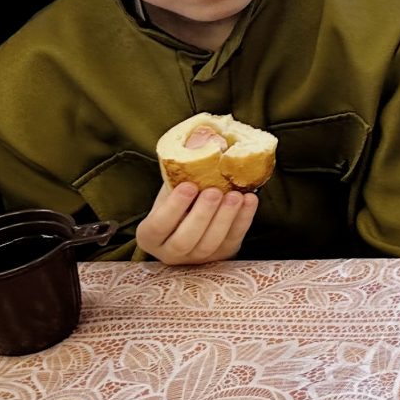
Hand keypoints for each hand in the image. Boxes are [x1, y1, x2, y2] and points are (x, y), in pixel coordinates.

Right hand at [138, 181, 256, 264]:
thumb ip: (178, 175)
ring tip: (235, 195)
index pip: (158, 226)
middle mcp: (170, 251)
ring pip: (210, 243)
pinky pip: (233, 239)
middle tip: (215, 192)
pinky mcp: (222, 255)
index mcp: (150, 236)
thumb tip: (198, 141)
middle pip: (185, 239)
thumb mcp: (170, 190)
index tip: (188, 186)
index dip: (173, 207)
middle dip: (202, 215)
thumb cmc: (179, 202)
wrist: (193, 221)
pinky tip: (249, 199)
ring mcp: (197, 258)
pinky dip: (244, 220)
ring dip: (225, 218)